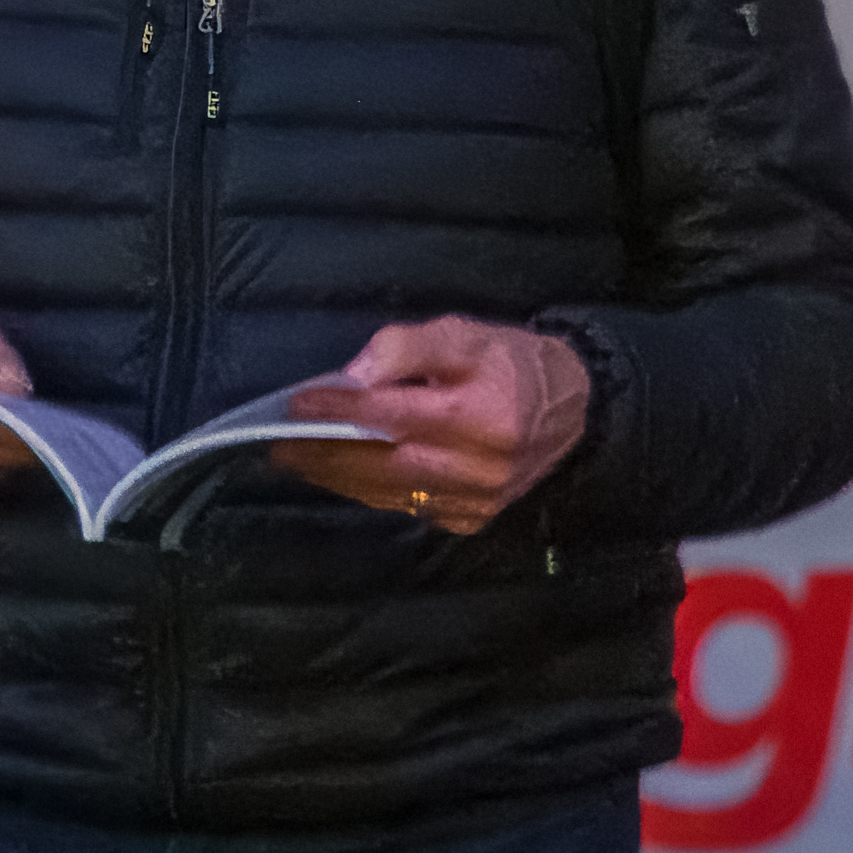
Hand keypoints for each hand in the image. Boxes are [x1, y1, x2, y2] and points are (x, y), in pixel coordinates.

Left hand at [272, 315, 590, 532]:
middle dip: (327, 453)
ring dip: (339, 477)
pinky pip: (409, 508)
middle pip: (384, 464)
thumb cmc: (512, 363)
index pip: (392, 414)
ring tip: (297, 460)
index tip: (297, 403)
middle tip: (279, 443)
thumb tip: (355, 375)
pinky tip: (342, 476)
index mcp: (480, 414)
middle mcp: (479, 466)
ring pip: (391, 492)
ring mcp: (476, 499)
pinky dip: (370, 493)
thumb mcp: (466, 334)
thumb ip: (409, 347)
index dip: (340, 410)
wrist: (573, 410)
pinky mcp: (472, 518)